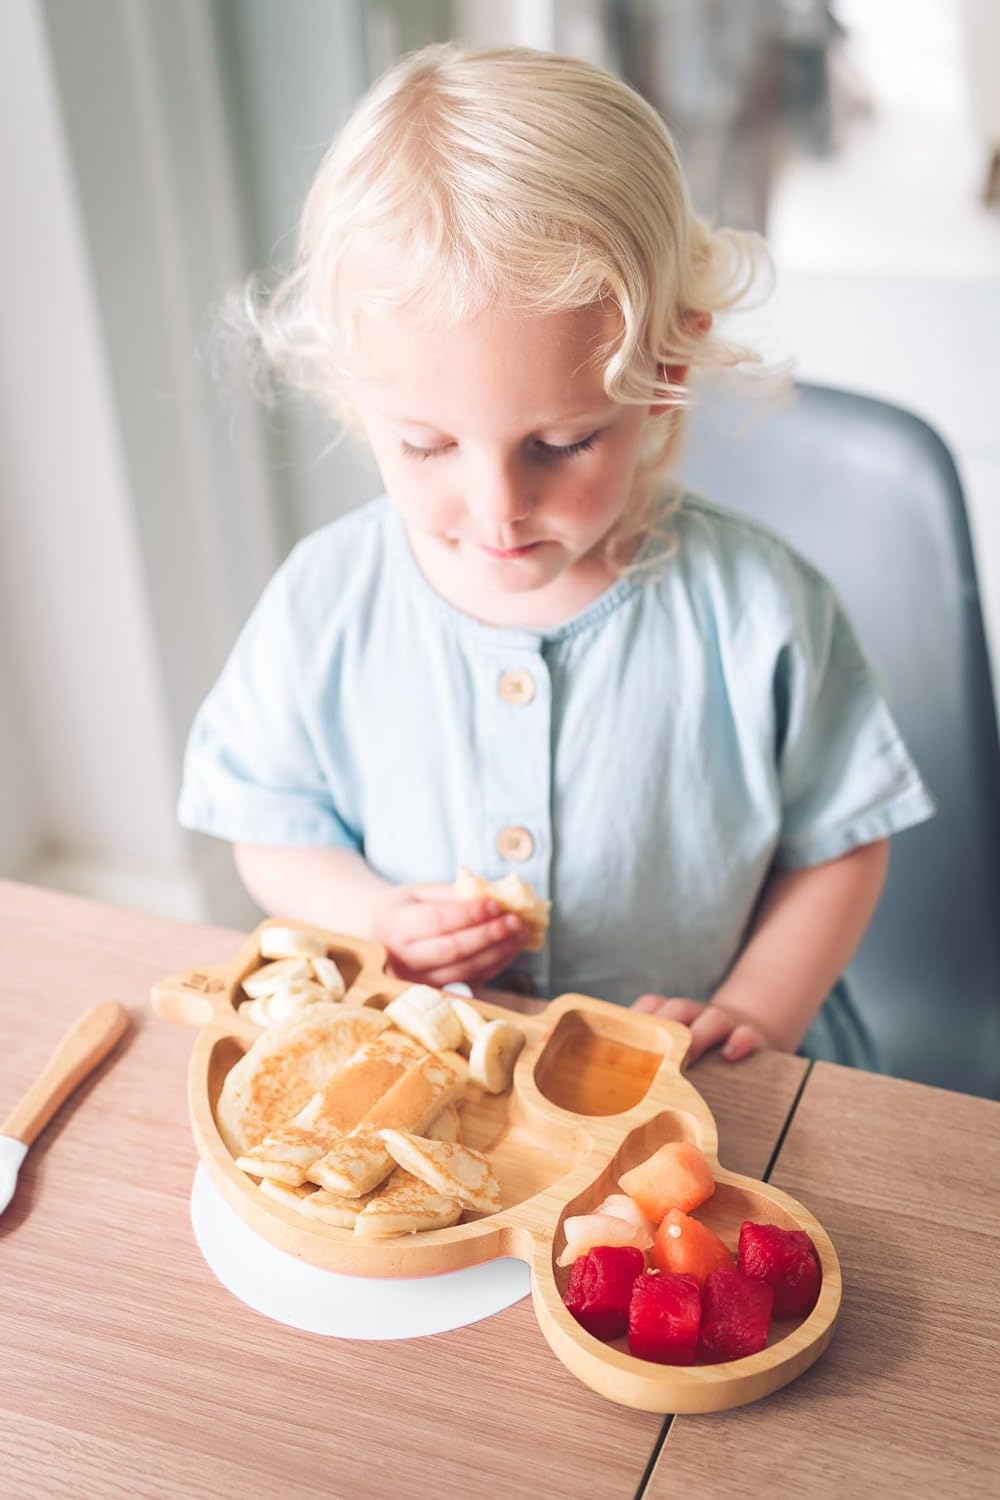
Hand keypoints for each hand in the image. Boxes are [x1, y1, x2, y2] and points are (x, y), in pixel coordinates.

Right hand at [372, 883, 525, 988]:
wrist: (378, 936)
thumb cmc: (404, 908)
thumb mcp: (420, 892)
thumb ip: (452, 894)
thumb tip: (497, 896)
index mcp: (396, 925)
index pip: (437, 921)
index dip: (469, 914)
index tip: (495, 904)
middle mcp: (402, 958)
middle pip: (452, 950)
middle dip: (488, 935)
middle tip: (516, 921)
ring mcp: (417, 981)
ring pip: (463, 970)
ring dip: (497, 953)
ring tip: (520, 935)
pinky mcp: (433, 992)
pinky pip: (469, 982)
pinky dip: (494, 966)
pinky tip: (510, 950)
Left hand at [630, 994, 771, 1064]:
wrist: (747, 1034)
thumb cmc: (699, 1050)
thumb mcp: (675, 1048)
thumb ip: (650, 1058)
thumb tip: (614, 1084)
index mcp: (674, 1015)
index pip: (651, 1006)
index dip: (638, 1016)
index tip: (622, 1034)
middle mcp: (697, 1015)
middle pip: (678, 1009)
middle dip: (666, 1024)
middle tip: (654, 1051)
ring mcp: (724, 1024)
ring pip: (713, 1018)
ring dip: (699, 1036)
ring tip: (689, 1059)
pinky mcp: (751, 1036)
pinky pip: (747, 1034)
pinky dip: (740, 1041)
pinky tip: (729, 1054)